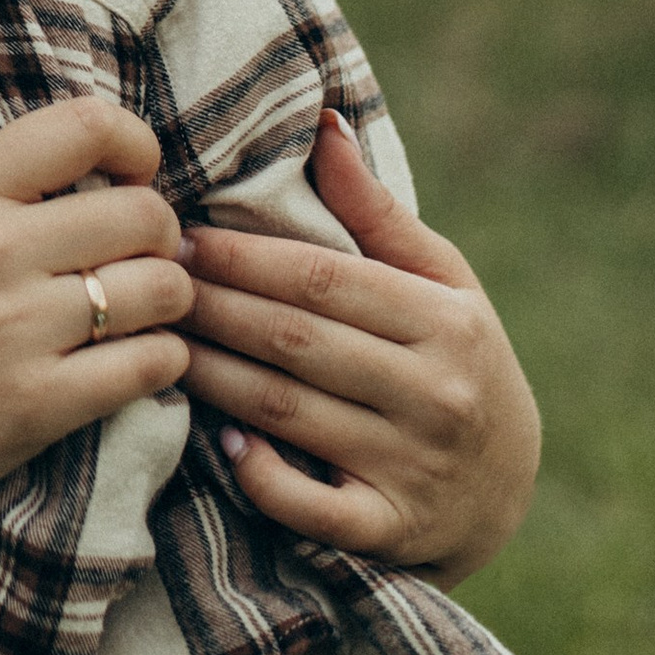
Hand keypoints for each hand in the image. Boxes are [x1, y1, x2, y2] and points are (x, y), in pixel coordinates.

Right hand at [0, 49, 190, 549]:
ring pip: (162, 288)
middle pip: (144, 211)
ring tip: (141, 312)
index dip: (135, 143)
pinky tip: (132, 363)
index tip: (132, 173)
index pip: (85, 126)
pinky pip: (154, 364)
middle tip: (138, 259)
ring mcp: (17, 331)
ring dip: (168, 302)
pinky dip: (161, 363)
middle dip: (160, 236)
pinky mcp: (38, 406)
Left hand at [182, 111, 540, 581]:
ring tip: (156, 341)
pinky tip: (219, 440)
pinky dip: (262, 475)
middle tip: (148, 282)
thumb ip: (377, 214)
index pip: (326, 280)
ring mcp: (412, 467)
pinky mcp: (390, 532)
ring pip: (287, 411)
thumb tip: (323, 123)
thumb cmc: (457, 360)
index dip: (246, 257)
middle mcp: (435, 394)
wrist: (506, 493)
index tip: (181, 236)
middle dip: (213, 307)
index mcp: (446, 323)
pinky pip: (312, 505)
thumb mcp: (442, 284)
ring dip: (211, 375)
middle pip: (296, 341)